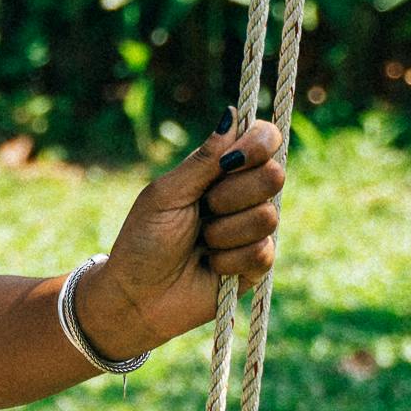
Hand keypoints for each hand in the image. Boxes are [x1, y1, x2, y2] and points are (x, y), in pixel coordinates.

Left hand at [73, 116, 286, 361]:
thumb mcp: (166, 194)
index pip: (264, 139)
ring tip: (201, 243)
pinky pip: (263, 252)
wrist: (136, 297)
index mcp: (222, 169)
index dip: (259, 143)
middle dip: (232, 194)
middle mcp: (244, 194)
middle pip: (274, 174)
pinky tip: (211, 266)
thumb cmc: (143, 241)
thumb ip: (203, 160)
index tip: (232, 161)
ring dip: (224, 232)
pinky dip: (228, 260)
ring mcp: (253, 229)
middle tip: (204, 209)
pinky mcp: (257, 264)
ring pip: (268, 215)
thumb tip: (231, 114)